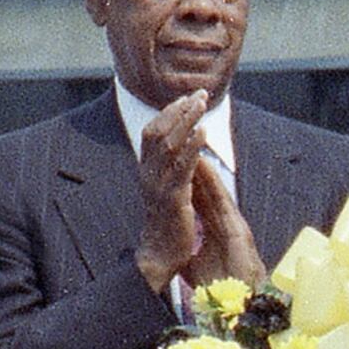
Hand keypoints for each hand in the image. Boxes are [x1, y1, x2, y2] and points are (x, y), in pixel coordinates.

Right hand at [133, 90, 210, 292]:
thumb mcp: (165, 190)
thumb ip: (170, 168)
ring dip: (186, 121)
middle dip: (179, 110)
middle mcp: (147, 174)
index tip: (186, 97)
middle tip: (198, 93)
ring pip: (169, 145)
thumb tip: (182, 146)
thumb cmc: (167, 223)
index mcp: (145, 170)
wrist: (160, 255)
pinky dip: (192, 147)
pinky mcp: (172, 198)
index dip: (168, 113)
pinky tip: (203, 133)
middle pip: (159, 132)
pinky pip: (181, 167)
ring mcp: (158, 185)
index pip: (152, 132)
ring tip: (200, 104)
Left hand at [185, 155, 264, 286]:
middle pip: (207, 191)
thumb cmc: (220, 288)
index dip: (190, 183)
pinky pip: (222, 200)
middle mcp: (225, 224)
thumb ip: (188, 255)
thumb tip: (175, 252)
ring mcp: (232, 224)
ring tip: (193, 145)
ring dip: (203, 168)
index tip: (178, 166)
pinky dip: (213, 182)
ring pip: (214, 190)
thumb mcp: (196, 268)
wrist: (240, 303)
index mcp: (215, 232)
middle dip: (196, 169)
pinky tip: (204, 166)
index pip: (200, 202)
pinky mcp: (237, 228)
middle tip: (185, 146)